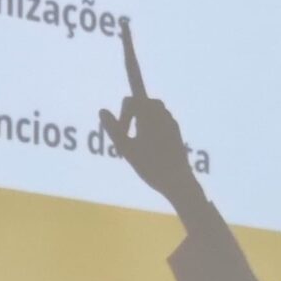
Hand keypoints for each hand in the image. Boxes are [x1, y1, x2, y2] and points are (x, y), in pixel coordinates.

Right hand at [100, 92, 201, 213]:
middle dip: (131, 114)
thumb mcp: (126, 148)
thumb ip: (113, 129)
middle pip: (142, 102)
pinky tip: (149, 145)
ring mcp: (172, 123)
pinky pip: (162, 120)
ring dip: (142, 119)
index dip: (123, 112)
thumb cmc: (150, 166)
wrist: (178, 180)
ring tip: (137, 140)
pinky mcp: (177, 132)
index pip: (131, 100)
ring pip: (153, 110)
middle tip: (126, 136)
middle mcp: (163, 115)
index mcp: (150, 116)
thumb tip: (102, 110)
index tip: (122, 132)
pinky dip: (152, 125)